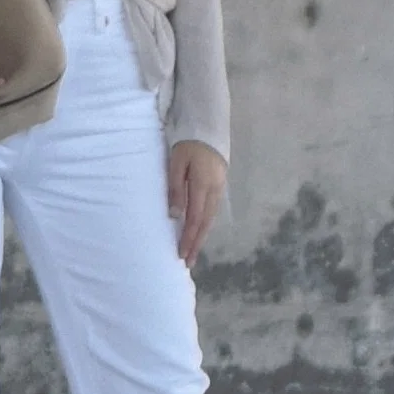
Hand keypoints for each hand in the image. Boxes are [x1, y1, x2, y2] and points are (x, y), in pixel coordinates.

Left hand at [168, 140, 226, 266]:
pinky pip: (212, 211)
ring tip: (193, 253)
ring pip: (210, 219)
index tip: (182, 254)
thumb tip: (175, 215)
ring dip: (201, 237)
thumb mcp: (176, 163)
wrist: (208, 130)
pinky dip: (205, 226)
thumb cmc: (188, 145)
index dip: (188, 238)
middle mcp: (214, 191)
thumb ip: (175, 188)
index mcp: (202, 186)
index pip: (195, 218)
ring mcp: (219, 190)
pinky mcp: (218, 188)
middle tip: (188, 262)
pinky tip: (199, 233)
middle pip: (205, 223)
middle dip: (196, 244)